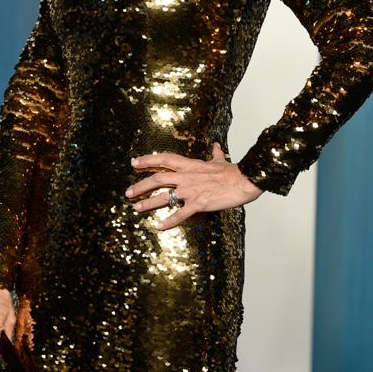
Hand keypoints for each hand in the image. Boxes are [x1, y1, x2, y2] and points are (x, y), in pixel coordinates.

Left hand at [125, 143, 263, 229]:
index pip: (164, 160)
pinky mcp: (198, 204)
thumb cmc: (232, 171)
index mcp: (190, 165)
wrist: (244, 180)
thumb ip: (214, 153)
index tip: (134, 163)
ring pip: (163, 197)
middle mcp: (186, 177)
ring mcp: (190, 191)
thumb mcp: (220, 160)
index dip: (147, 160)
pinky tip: (159, 226)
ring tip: (136, 208)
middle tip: (128, 192)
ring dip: (148, 203)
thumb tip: (215, 145)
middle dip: (140, 186)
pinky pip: (180, 214)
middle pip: (157, 179)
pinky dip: (169, 221)